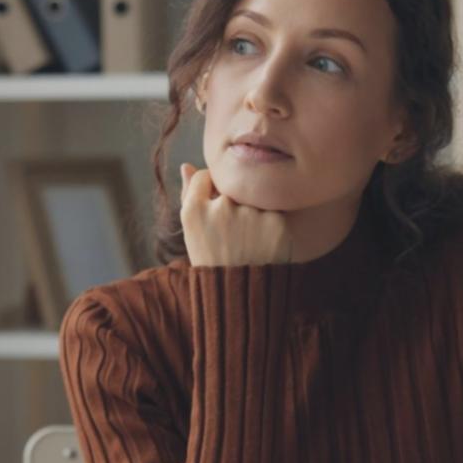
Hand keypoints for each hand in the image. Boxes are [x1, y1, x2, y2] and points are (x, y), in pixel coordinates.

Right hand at [179, 162, 293, 267]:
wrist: (240, 298)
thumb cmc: (213, 262)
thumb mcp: (192, 232)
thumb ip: (189, 195)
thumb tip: (187, 165)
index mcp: (194, 210)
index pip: (205, 176)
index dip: (211, 191)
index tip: (216, 208)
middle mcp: (221, 208)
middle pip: (231, 186)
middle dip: (234, 202)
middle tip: (235, 232)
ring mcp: (249, 214)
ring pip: (254, 196)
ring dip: (254, 210)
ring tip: (249, 241)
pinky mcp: (276, 222)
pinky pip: (275, 209)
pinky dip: (271, 223)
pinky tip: (264, 243)